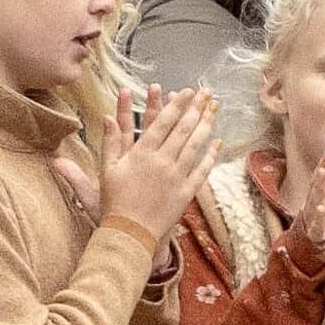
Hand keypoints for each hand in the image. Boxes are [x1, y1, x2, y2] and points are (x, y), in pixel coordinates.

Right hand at [93, 88, 224, 253]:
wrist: (129, 233)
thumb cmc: (114, 202)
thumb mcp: (107, 169)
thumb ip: (109, 141)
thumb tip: (107, 116)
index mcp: (142, 153)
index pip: (163, 122)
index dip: (176, 105)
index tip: (186, 91)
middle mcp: (162, 161)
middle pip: (184, 129)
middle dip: (196, 108)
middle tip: (206, 93)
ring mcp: (177, 176)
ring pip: (196, 145)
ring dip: (206, 125)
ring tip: (214, 109)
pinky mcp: (186, 192)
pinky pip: (202, 170)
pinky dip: (210, 156)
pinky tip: (217, 143)